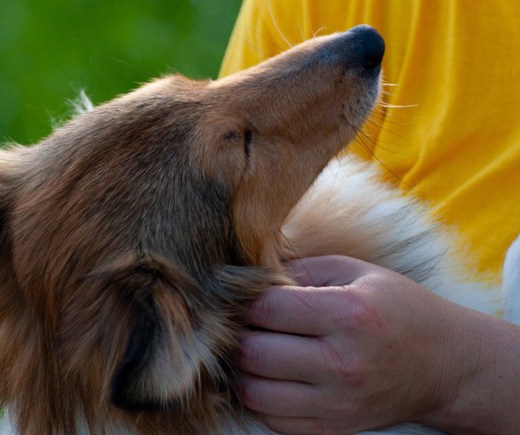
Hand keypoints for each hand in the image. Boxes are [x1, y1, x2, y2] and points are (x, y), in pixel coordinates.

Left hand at [236, 255, 519, 433]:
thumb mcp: (356, 271)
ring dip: (242, 369)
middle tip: (244, 322)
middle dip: (238, 333)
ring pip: (254, 392)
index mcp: (349, 315)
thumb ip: (300, 268)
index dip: (245, 299)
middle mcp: (342, 364)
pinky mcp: (334, 429)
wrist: (446, 366)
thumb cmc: (398, 309)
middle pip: (253, 352)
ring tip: (254, 347)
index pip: (267, 309)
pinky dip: (260, 398)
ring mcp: (338, 403)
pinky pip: (273, 420)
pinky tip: (269, 376)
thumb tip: (248, 275)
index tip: (245, 295)